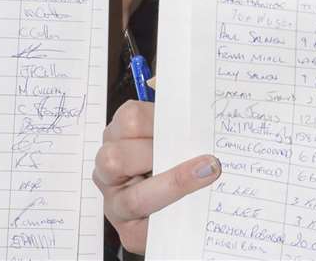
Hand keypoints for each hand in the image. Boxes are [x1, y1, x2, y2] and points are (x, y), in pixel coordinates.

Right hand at [92, 98, 220, 253]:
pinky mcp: (129, 233)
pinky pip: (145, 230)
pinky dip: (172, 217)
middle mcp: (108, 168)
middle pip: (116, 158)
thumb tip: (163, 81)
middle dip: (157, 154)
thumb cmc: (171, 155)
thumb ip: (169, 105)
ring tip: (207, 173)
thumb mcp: (171, 128)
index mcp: (118, 135)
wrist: (173, 204)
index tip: (189, 123)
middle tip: (199, 153)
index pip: (129, 119)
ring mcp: (115, 203)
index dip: (158, 120)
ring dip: (173, 185)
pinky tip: (195, 206)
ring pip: (133, 198)